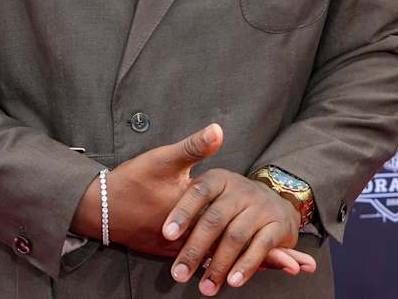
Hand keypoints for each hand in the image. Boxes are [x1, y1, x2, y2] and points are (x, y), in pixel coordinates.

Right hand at [70, 122, 315, 279]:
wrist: (99, 208)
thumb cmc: (132, 182)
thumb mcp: (163, 159)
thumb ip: (194, 147)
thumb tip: (219, 129)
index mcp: (197, 219)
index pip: (239, 239)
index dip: (267, 248)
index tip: (295, 257)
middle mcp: (192, 240)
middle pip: (236, 256)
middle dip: (267, 262)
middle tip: (299, 267)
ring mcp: (181, 248)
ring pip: (222, 260)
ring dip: (250, 264)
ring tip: (281, 268)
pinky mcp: (171, 248)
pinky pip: (205, 259)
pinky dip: (224, 261)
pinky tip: (236, 262)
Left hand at [162, 125, 314, 293]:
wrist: (277, 203)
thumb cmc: (232, 203)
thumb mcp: (212, 193)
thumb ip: (191, 206)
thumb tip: (161, 231)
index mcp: (219, 179)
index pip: (198, 192)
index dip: (182, 212)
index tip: (167, 234)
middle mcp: (240, 189)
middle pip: (214, 219)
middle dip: (195, 249)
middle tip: (178, 274)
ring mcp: (260, 206)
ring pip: (235, 237)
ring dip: (219, 265)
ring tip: (205, 286)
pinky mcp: (277, 225)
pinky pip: (260, 247)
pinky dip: (245, 266)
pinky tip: (232, 281)